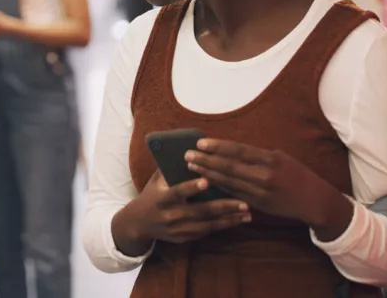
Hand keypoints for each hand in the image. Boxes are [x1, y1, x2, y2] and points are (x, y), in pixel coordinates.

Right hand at [111, 172, 251, 256]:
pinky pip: (206, 232)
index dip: (191, 188)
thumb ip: (172, 168)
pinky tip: (237, 220)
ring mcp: (177, 229)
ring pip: (207, 225)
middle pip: (199, 212)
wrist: (139, 223)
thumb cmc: (153, 194)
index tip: (207, 181)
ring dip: (229, 220)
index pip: (177, 192)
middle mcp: (170, 216)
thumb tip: (192, 149)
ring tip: (247, 213)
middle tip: (243, 202)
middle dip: (223, 207)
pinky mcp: (184, 238)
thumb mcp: (157, 180)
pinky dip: (223, 226)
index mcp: (161, 198)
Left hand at [186, 139, 353, 239]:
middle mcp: (264, 176)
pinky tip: (206, 182)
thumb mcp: (281, 158)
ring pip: (228, 182)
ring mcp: (260, 193)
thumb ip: (257, 156)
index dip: (218, 147)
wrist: (313, 200)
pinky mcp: (257, 205)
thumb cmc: (297, 174)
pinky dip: (219, 187)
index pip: (238, 151)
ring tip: (192, 167)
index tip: (201, 143)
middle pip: (229, 167)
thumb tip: (231, 151)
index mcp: (270, 160)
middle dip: (206, 161)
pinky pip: (234, 194)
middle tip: (188, 155)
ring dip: (208, 174)